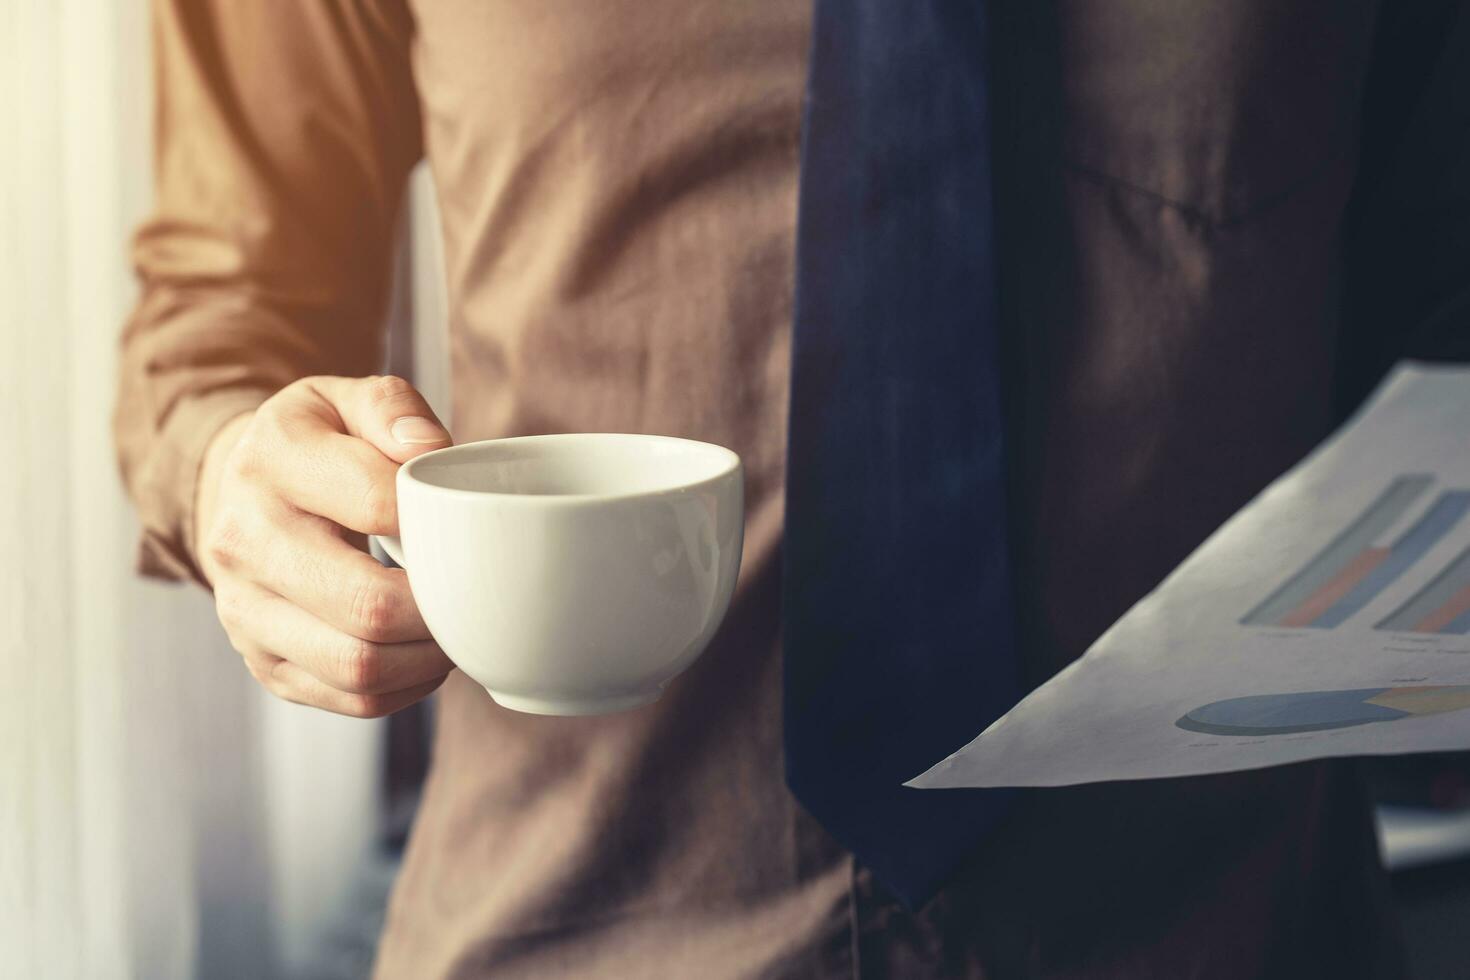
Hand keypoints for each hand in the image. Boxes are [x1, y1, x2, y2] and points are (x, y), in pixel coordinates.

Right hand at [195, 375, 455, 717]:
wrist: (240, 493)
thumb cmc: (318, 445)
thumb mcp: (347, 400)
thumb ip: (393, 409)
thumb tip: (430, 452)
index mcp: (269, 459)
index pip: (375, 501)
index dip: (439, 520)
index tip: (465, 523)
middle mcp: (242, 539)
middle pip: (367, 605)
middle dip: (441, 607)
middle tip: (475, 591)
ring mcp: (245, 610)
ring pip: (359, 666)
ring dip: (429, 657)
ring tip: (454, 625)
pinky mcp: (262, 663)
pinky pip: (350, 698)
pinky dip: (407, 686)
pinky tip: (424, 653)